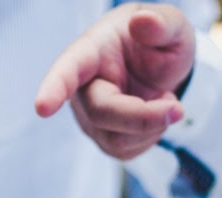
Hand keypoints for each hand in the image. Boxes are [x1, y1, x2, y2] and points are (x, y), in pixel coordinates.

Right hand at [35, 3, 194, 159]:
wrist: (159, 66)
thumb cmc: (157, 42)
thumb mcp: (171, 26)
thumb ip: (162, 23)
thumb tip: (143, 22)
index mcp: (89, 53)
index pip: (67, 71)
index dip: (54, 89)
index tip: (43, 107)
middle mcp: (81, 88)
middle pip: (101, 113)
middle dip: (143, 117)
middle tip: (178, 109)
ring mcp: (89, 117)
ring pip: (115, 139)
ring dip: (152, 126)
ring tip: (165, 99)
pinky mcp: (103, 138)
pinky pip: (126, 150)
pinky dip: (151, 136)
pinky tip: (154, 115)